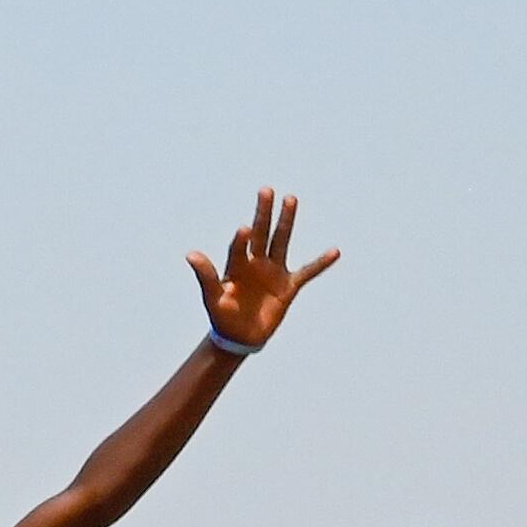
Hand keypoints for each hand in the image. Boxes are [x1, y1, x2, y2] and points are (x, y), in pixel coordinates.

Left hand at [188, 189, 340, 352]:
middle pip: (261, 233)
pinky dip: (321, 263)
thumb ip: (206, 276)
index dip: (241, 240)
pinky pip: (308, 272)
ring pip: (281, 242)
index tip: (244, 228)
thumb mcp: (212, 297)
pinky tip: (335, 251)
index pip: (239, 247)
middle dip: (264, 213)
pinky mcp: (289, 286)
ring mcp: (273, 272)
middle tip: (265, 190)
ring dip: (286, 221)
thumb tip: (190, 254)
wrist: (239, 337)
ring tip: (290, 198)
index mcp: (236, 265)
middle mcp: (255, 262)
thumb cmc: (222, 316)